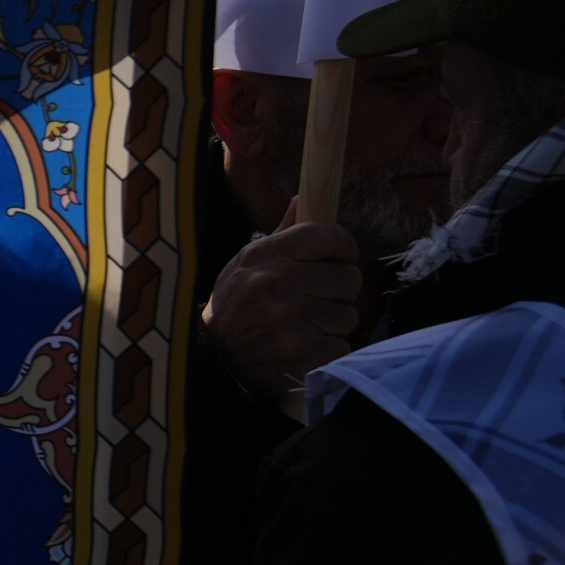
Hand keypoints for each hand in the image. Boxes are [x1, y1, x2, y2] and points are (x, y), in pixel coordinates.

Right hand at [200, 203, 362, 400]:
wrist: (215, 366)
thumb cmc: (237, 309)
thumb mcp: (246, 266)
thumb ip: (283, 236)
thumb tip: (305, 199)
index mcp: (262, 256)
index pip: (330, 235)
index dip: (340, 248)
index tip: (333, 260)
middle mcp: (275, 284)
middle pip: (349, 277)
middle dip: (335, 292)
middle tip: (310, 303)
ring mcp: (290, 321)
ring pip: (348, 314)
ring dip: (331, 324)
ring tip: (300, 329)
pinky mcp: (303, 353)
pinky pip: (342, 345)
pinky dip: (327, 351)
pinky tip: (301, 350)